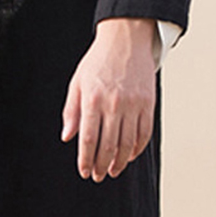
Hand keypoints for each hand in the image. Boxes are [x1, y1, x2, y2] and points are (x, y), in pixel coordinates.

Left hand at [60, 17, 157, 181]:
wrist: (125, 40)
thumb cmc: (97, 62)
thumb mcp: (77, 83)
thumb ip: (71, 111)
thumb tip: (67, 137)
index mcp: (92, 99)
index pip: (88, 138)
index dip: (85, 159)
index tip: (84, 172)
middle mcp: (113, 103)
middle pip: (108, 145)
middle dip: (101, 165)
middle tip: (97, 176)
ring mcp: (133, 104)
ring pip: (128, 143)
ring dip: (120, 161)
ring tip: (112, 171)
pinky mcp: (148, 103)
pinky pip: (144, 133)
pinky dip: (137, 148)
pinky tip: (130, 156)